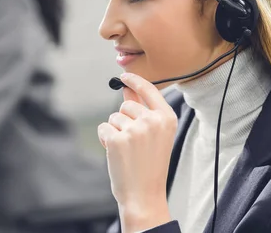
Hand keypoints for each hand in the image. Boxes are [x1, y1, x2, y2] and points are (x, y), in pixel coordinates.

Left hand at [97, 73, 177, 230]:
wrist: (144, 195)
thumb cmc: (150, 165)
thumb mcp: (154, 134)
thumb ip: (142, 110)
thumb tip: (128, 89)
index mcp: (167, 118)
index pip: (149, 89)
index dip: (135, 80)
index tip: (124, 76)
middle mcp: (152, 121)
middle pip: (126, 105)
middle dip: (124, 119)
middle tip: (134, 143)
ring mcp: (134, 129)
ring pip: (113, 117)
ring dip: (115, 131)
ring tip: (128, 150)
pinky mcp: (117, 139)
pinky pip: (103, 128)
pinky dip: (105, 139)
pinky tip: (117, 153)